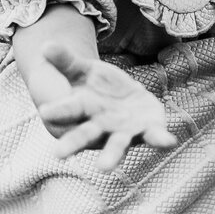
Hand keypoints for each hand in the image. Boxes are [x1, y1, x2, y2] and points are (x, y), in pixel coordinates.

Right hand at [37, 43, 177, 168]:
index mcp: (77, 111)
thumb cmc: (86, 85)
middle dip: (74, 144)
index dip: (57, 109)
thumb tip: (46, 45)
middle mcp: (98, 126)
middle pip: (84, 135)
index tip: (45, 111)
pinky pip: (154, 136)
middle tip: (58, 155)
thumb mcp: (76, 68)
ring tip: (104, 168)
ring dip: (112, 155)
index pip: (65, 109)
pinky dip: (160, 139)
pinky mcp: (146, 129)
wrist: (113, 97)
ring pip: (117, 144)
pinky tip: (169, 141)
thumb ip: (63, 60)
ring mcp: (122, 131)